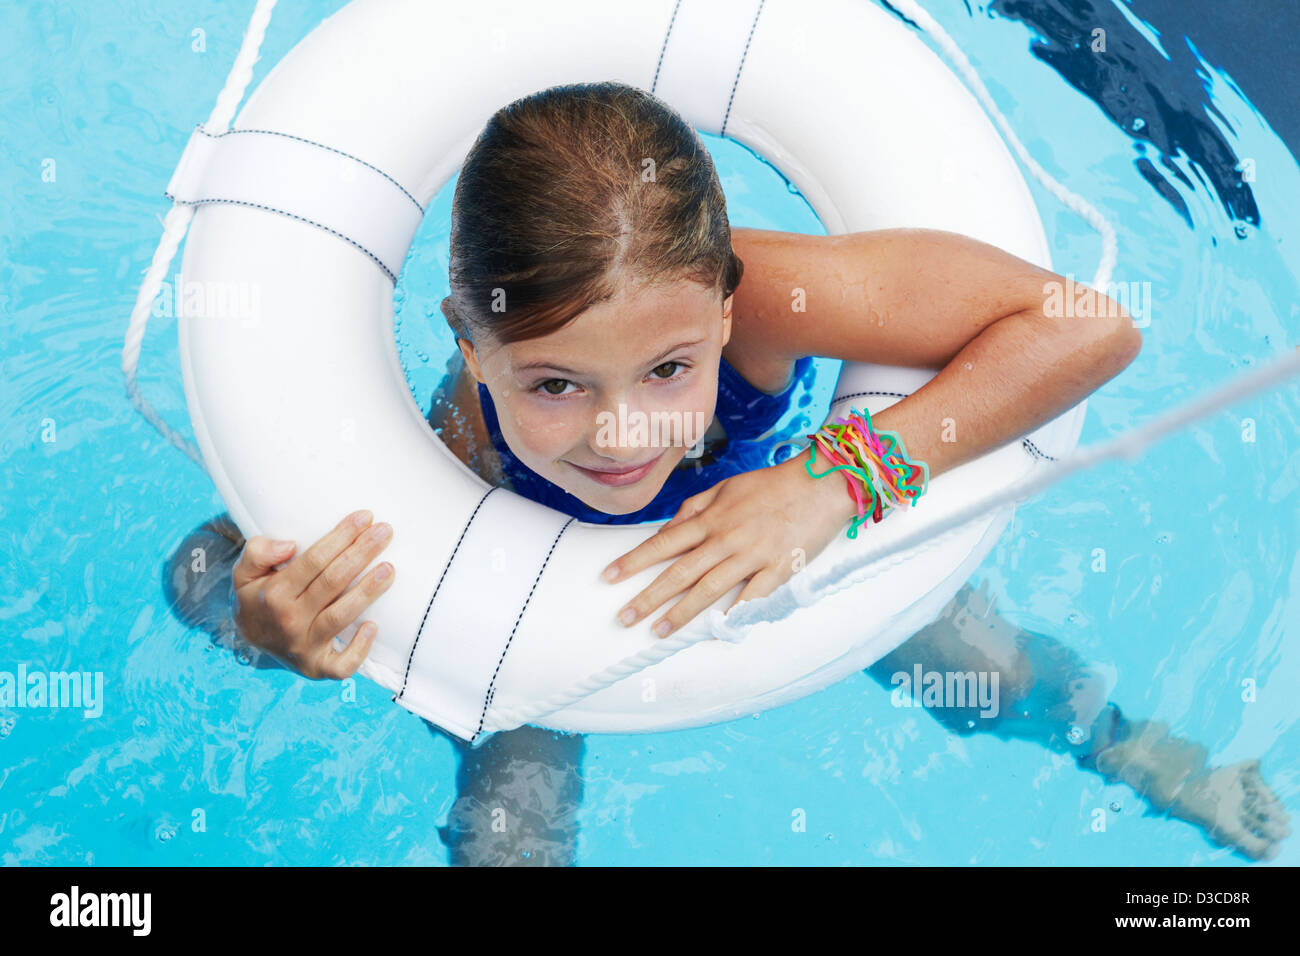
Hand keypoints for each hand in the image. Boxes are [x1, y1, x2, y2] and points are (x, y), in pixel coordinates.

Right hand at [232, 509, 395, 678]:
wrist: (251, 642)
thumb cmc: (257, 598)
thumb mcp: (244, 572)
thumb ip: (257, 552)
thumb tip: (288, 545)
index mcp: (273, 594)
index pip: (313, 561)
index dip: (341, 537)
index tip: (364, 517)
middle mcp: (289, 621)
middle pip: (332, 582)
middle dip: (361, 553)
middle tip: (385, 531)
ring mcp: (304, 647)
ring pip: (341, 616)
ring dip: (368, 591)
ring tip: (389, 568)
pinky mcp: (317, 668)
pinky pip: (341, 665)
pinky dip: (359, 650)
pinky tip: (373, 626)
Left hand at [599, 449, 857, 637]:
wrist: (821, 483)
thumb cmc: (772, 485)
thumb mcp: (727, 487)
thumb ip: (695, 509)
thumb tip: (668, 529)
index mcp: (711, 518)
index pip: (664, 543)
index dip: (634, 561)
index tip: (609, 576)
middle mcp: (726, 538)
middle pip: (679, 571)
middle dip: (648, 596)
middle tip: (624, 617)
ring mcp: (752, 555)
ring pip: (708, 588)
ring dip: (680, 612)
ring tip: (658, 631)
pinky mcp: (779, 569)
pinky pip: (752, 596)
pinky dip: (735, 613)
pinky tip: (717, 630)